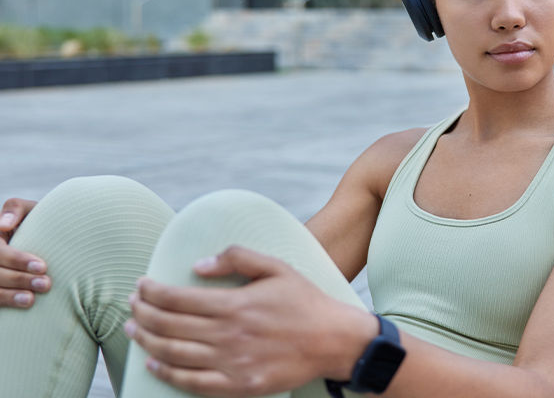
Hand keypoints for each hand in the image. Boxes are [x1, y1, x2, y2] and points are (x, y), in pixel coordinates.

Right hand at [0, 198, 49, 307]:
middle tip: (46, 284)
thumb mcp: (28, 210)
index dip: (17, 260)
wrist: (43, 237)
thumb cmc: (36, 221)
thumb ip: (16, 209)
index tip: (42, 266)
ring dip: (9, 296)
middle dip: (18, 279)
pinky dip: (4, 303)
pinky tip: (22, 307)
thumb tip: (3, 225)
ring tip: (32, 300)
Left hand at [126, 245, 376, 397]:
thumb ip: (237, 258)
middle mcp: (228, 334)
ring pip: (175, 354)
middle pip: (170, 325)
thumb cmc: (304, 300)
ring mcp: (232, 362)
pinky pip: (193, 382)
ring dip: (148, 340)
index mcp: (235, 303)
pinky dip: (167, 373)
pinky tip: (153, 364)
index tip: (140, 286)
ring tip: (133, 330)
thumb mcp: (276, 267)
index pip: (178, 298)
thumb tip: (198, 265)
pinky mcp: (239, 384)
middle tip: (131, 305)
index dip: (153, 292)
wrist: (333, 340)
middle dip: (143, 313)